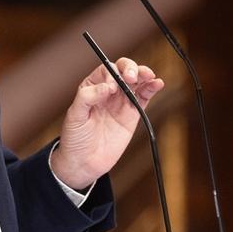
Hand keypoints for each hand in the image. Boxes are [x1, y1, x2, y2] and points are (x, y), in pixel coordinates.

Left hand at [51, 58, 163, 189]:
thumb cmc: (75, 138)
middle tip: (132, 77)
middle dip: (130, 69)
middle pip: (123, 71)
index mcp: (92, 87)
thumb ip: (88, 97)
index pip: (105, 70)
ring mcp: (121, 102)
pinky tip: (157, 83)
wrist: (84, 163)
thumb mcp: (74, 116)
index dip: (111, 74)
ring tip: (149, 75)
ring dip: (144, 74)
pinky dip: (152, 88)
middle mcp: (108, 91)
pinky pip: (144, 98)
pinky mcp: (132, 114)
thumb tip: (107, 87)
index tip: (111, 88)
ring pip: (136, 81)